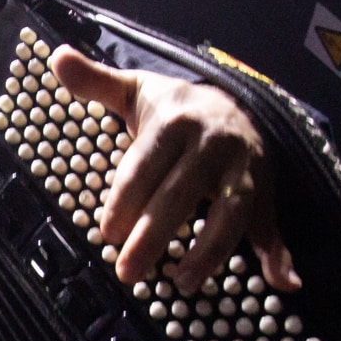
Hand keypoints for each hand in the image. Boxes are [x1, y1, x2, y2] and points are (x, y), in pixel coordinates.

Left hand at [51, 48, 299, 295]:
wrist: (233, 101)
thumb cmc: (172, 108)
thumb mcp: (135, 91)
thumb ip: (96, 81)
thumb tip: (57, 57)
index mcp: (178, 121)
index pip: (147, 165)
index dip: (126, 200)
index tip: (106, 233)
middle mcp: (214, 143)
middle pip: (183, 193)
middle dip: (154, 234)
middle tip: (127, 271)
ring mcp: (244, 168)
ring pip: (232, 212)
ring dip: (211, 250)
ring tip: (183, 282)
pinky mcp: (265, 190)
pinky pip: (273, 223)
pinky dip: (281, 254)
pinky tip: (284, 282)